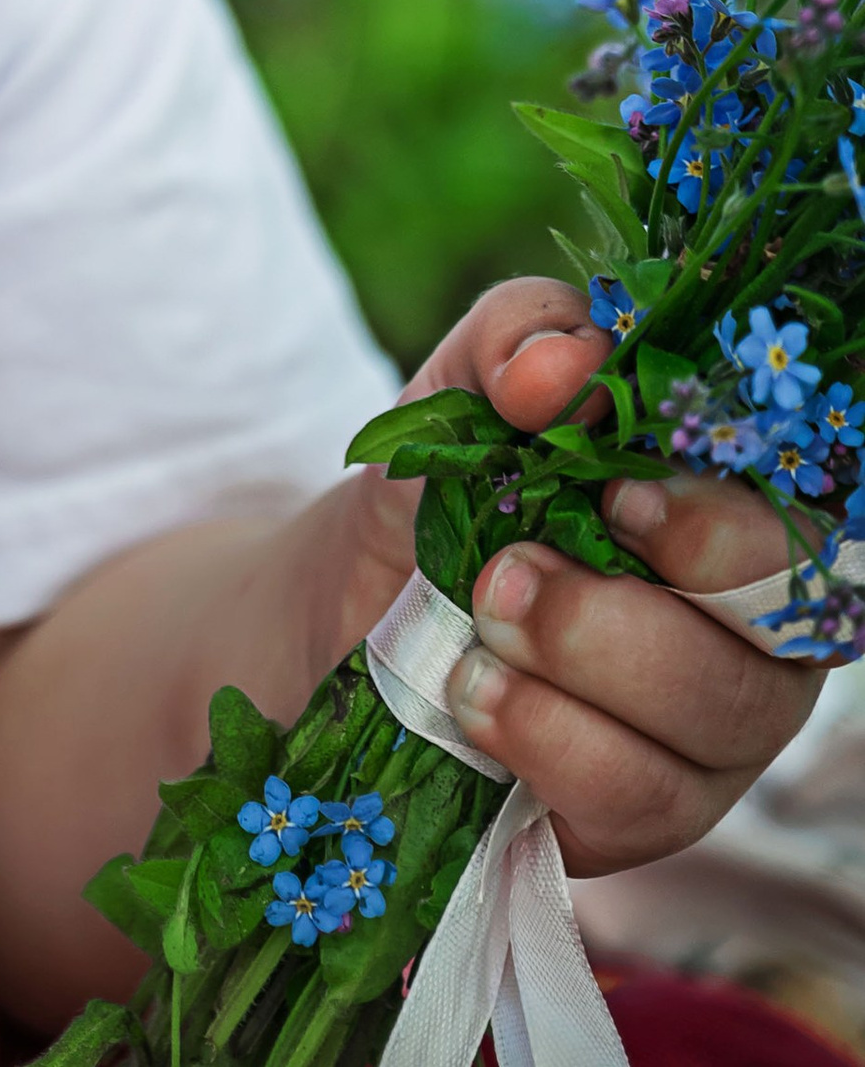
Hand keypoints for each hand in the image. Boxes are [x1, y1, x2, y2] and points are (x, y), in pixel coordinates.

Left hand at [344, 276, 818, 875]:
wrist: (345, 604)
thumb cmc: (445, 483)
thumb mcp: (464, 383)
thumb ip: (518, 336)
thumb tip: (567, 365)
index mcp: (737, 515)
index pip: (807, 529)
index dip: (732, 524)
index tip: (622, 494)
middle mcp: (753, 631)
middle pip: (783, 636)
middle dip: (645, 602)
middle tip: (512, 567)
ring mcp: (709, 736)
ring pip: (720, 718)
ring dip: (587, 664)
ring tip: (480, 622)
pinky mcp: (644, 816)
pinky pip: (642, 799)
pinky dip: (550, 739)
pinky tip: (473, 693)